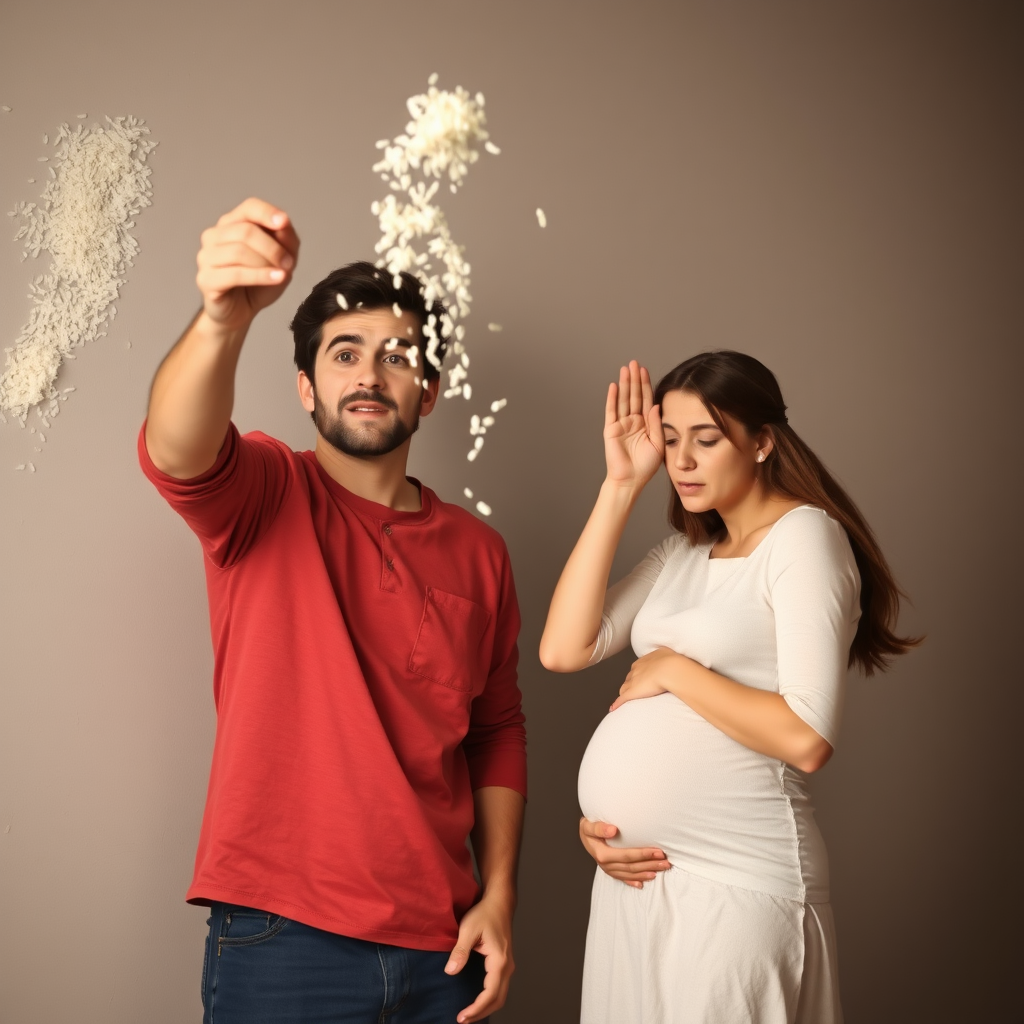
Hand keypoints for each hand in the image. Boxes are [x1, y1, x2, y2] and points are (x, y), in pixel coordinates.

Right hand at [195, 197, 299, 331]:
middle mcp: (214, 236)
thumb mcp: (281, 261)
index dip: (267, 213)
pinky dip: (260, 275)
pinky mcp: (206, 279)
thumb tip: (284, 224)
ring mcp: (206, 257)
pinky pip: (235, 273)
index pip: (249, 208)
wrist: (241, 313)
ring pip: (239, 251)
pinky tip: (276, 278)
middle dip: (273, 247)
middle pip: (246, 231)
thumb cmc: (259, 284)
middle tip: (289, 263)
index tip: (284, 222)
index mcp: (231, 224)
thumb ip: (286, 240)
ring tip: (282, 274)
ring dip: (267, 263)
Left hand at [446, 892, 514, 1022]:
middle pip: (498, 999)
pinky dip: (489, 999)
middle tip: (462, 1019)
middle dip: (481, 1013)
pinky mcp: (504, 964)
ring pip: (500, 996)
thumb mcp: (468, 929)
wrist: (499, 903)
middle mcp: (507, 966)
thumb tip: (450, 972)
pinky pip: (499, 988)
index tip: (462, 1016)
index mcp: (499, 960)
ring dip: (486, 1008)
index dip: (477, 1008)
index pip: (490, 993)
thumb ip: (460, 951)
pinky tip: (477, 1001)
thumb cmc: (484, 914)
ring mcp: (507, 965)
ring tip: (468, 1014)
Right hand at [579, 817, 669, 888]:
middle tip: (666, 862)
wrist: (583, 834)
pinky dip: (634, 881)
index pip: (627, 856)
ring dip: (647, 872)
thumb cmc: (587, 827)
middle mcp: (606, 865)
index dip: (643, 854)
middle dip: (650, 864)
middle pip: (632, 867)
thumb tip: (613, 830)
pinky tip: (643, 884)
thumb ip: (598, 828)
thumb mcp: (588, 825)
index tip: (658, 851)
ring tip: (661, 869)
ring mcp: (608, 869)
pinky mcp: (611, 871)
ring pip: (631, 874)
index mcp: (603, 854)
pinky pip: (624, 878)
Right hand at [603, 360, 664, 489]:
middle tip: (635, 363)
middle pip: (634, 396)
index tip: (646, 371)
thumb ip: (657, 424)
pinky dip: (613, 398)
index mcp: (645, 424)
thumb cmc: (645, 466)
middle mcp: (633, 421)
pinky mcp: (611, 429)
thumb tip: (655, 406)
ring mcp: (621, 424)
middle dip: (635, 379)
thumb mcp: (659, 444)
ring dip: (625, 384)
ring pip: (624, 400)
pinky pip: (612, 411)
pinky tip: (614, 386)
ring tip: (626, 369)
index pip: (646, 400)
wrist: (631, 480)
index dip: (646, 385)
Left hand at [609, 647, 688, 710]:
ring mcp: (633, 681)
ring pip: (624, 688)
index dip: (637, 675)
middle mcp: (636, 670)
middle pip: (629, 679)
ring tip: (625, 700)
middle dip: (630, 684)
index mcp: (644, 661)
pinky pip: (622, 699)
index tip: (641, 679)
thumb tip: (672, 658)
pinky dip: (617, 704)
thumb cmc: (672, 662)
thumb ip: (666, 656)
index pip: (636, 669)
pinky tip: (613, 709)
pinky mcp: (632, 692)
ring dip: (625, 693)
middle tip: (636, 690)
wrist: (669, 669)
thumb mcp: (668, 654)